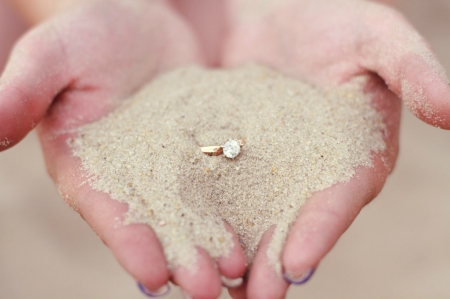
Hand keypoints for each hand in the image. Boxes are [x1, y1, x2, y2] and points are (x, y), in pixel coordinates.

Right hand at [0, 0, 246, 296]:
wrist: (137, 19)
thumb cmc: (88, 34)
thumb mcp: (54, 54)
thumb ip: (24, 90)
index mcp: (90, 167)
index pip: (108, 212)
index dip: (130, 243)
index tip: (154, 274)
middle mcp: (133, 176)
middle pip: (158, 224)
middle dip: (182, 257)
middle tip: (210, 289)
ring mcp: (174, 164)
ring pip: (197, 210)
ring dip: (217, 241)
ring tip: (242, 270)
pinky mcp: (206, 146)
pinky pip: (226, 176)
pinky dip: (242, 200)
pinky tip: (263, 221)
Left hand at [222, 0, 449, 296]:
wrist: (268, 4)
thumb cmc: (329, 16)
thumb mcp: (374, 34)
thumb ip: (411, 70)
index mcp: (350, 149)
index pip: (340, 196)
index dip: (322, 229)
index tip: (295, 264)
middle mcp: (306, 166)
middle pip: (292, 220)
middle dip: (272, 261)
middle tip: (252, 298)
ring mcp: (262, 162)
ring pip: (248, 213)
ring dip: (232, 251)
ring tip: (209, 288)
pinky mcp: (222, 150)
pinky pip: (209, 186)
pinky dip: (195, 213)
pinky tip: (178, 239)